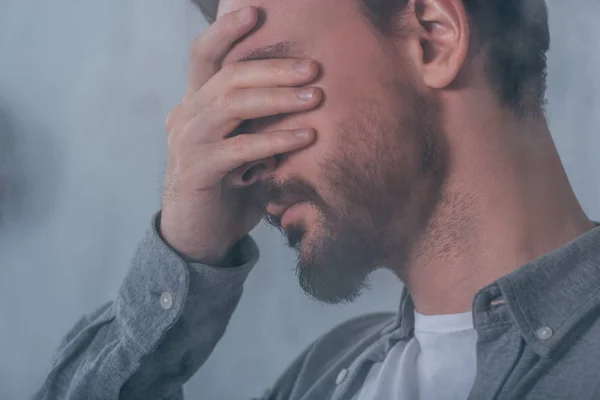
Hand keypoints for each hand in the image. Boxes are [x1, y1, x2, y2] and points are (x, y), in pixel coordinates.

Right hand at [160, 6, 321, 263]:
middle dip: (274, 68)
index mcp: (196, 104)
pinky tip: (307, 136)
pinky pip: (240, 148)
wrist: (200, 234)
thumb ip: (258, 122)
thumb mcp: (243, 146)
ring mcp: (188, 142)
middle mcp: (186, 115)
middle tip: (314, 68)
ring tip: (316, 96)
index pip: (204, 56)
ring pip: (232, 104)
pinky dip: (275, 139)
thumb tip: (306, 94)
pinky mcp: (197, 171)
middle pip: (228, 77)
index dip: (226, 31)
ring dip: (278, 98)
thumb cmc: (229, 186)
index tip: (255, 11)